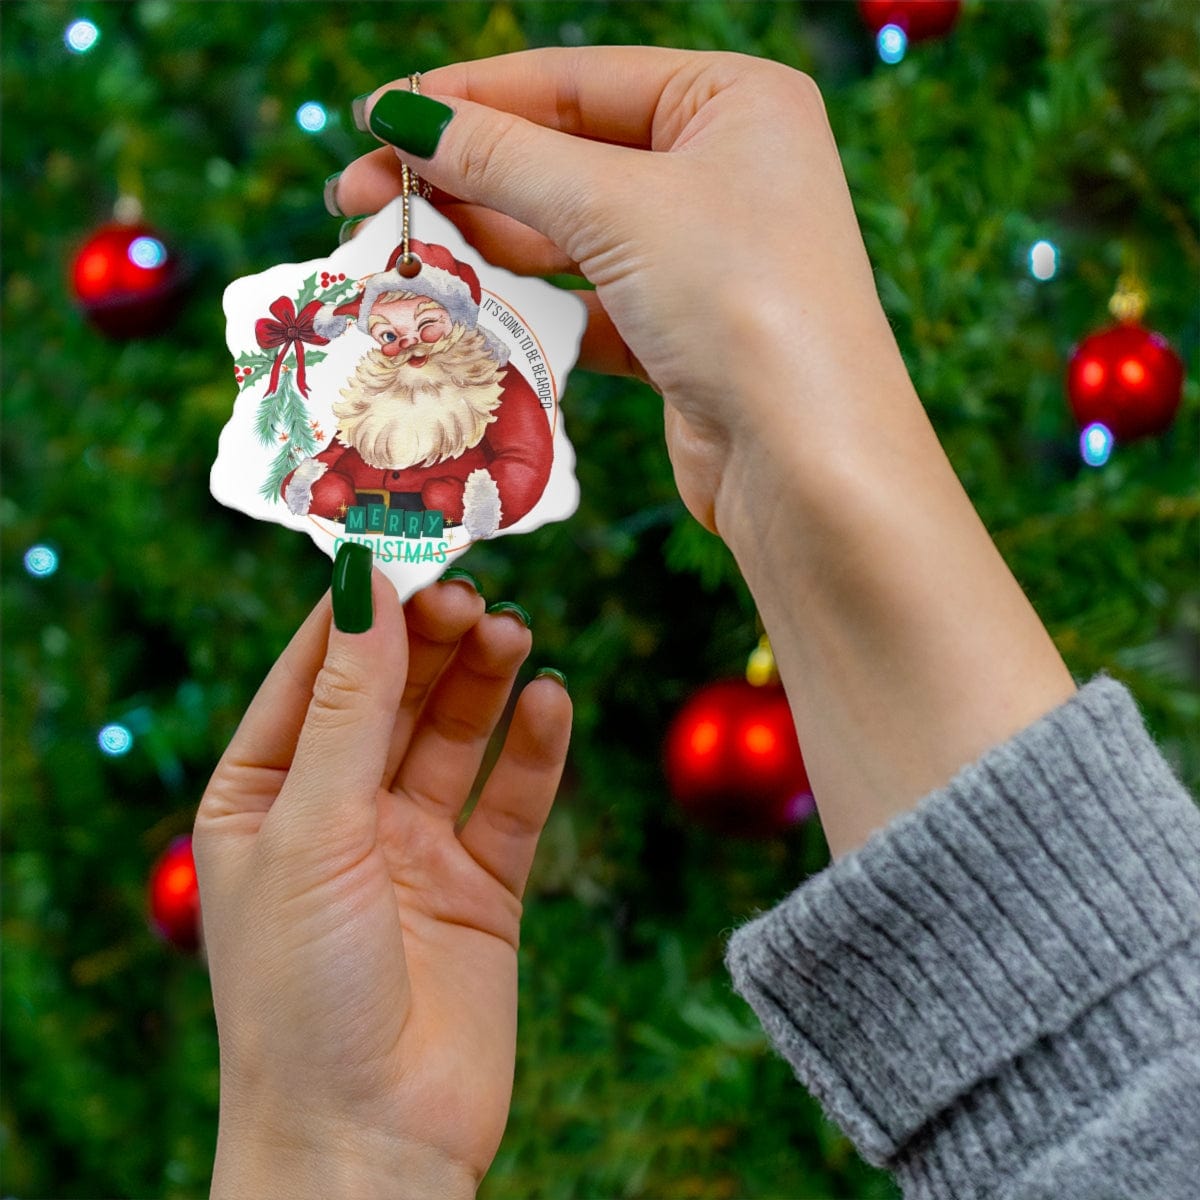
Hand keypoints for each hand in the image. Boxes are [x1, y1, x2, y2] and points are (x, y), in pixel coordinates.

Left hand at [194, 574, 569, 1196]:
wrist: (370, 1144)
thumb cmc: (302, 994)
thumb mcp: (313, 829)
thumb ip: (349, 706)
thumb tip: (366, 583)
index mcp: (265, 795)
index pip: (314, 672)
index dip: (360, 607)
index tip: (406, 542)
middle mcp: (339, 812)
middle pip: (393, 694)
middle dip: (431, 639)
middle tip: (474, 590)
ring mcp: (413, 848)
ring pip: (456, 735)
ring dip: (484, 681)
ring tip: (514, 633)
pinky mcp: (482, 886)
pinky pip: (513, 799)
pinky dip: (535, 749)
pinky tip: (552, 702)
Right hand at [336, 47, 898, 534]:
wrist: (808, 465)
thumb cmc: (741, 303)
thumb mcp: (617, 208)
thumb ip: (505, 159)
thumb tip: (404, 117)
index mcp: (732, 102)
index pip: (573, 81)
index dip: (467, 98)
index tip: (376, 118)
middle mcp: (723, 169)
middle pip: (564, 157)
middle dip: (463, 178)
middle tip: (359, 198)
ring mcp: (703, 256)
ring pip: (569, 235)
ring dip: (486, 246)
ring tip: (397, 254)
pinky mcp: (681, 333)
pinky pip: (587, 303)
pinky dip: (530, 310)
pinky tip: (464, 312)